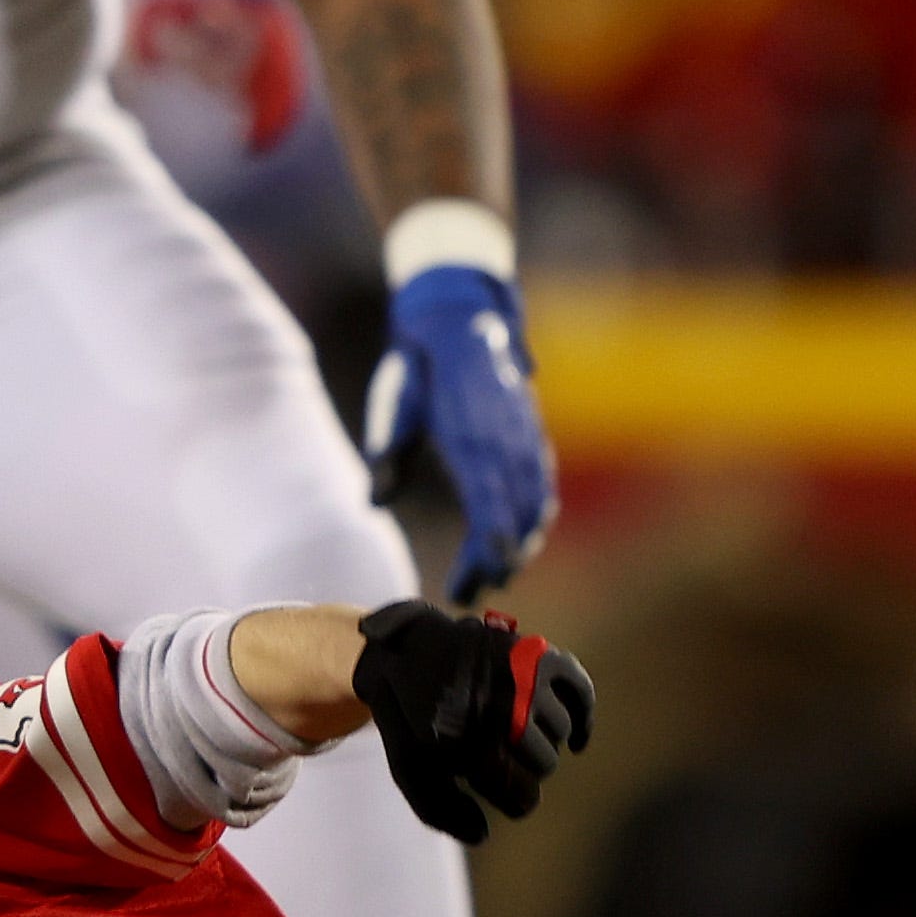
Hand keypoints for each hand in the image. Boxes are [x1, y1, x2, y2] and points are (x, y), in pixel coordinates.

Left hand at [351, 599, 592, 845]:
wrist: (400, 647)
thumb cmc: (408, 715)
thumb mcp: (408, 765)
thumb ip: (438, 809)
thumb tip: (481, 836)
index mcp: (470, 741)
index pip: (522, 795)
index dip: (512, 800)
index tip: (497, 789)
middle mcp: (504, 709)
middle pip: (545, 763)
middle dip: (522, 766)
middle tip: (498, 754)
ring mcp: (525, 677)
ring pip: (561, 728)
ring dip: (541, 737)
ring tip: (512, 730)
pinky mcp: (539, 653)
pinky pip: (581, 691)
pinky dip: (583, 715)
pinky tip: (575, 739)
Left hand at [363, 264, 557, 601]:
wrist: (461, 323)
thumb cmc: (419, 370)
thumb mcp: (397, 404)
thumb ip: (388, 450)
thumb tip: (375, 500)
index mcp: (472, 439)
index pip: (490, 506)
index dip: (490, 546)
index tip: (484, 579)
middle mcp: (507, 443)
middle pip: (516, 516)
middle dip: (500, 560)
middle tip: (472, 593)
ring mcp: (526, 439)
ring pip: (534, 505)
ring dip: (519, 545)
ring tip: (492, 577)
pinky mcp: (532, 435)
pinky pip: (541, 485)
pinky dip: (532, 517)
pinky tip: (518, 540)